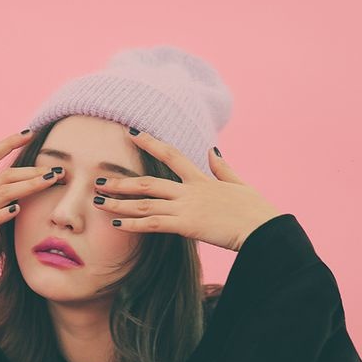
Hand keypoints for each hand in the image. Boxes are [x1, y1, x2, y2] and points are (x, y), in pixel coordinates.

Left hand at [93, 129, 282, 251]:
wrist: (264, 229)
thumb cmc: (255, 211)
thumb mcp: (240, 184)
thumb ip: (223, 168)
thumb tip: (213, 150)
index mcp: (202, 179)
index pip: (171, 154)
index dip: (150, 142)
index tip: (131, 132)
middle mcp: (190, 190)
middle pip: (147, 182)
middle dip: (121, 182)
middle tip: (97, 180)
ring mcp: (187, 207)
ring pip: (145, 203)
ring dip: (119, 203)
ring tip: (98, 203)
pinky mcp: (187, 226)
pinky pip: (154, 224)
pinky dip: (134, 224)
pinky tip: (117, 224)